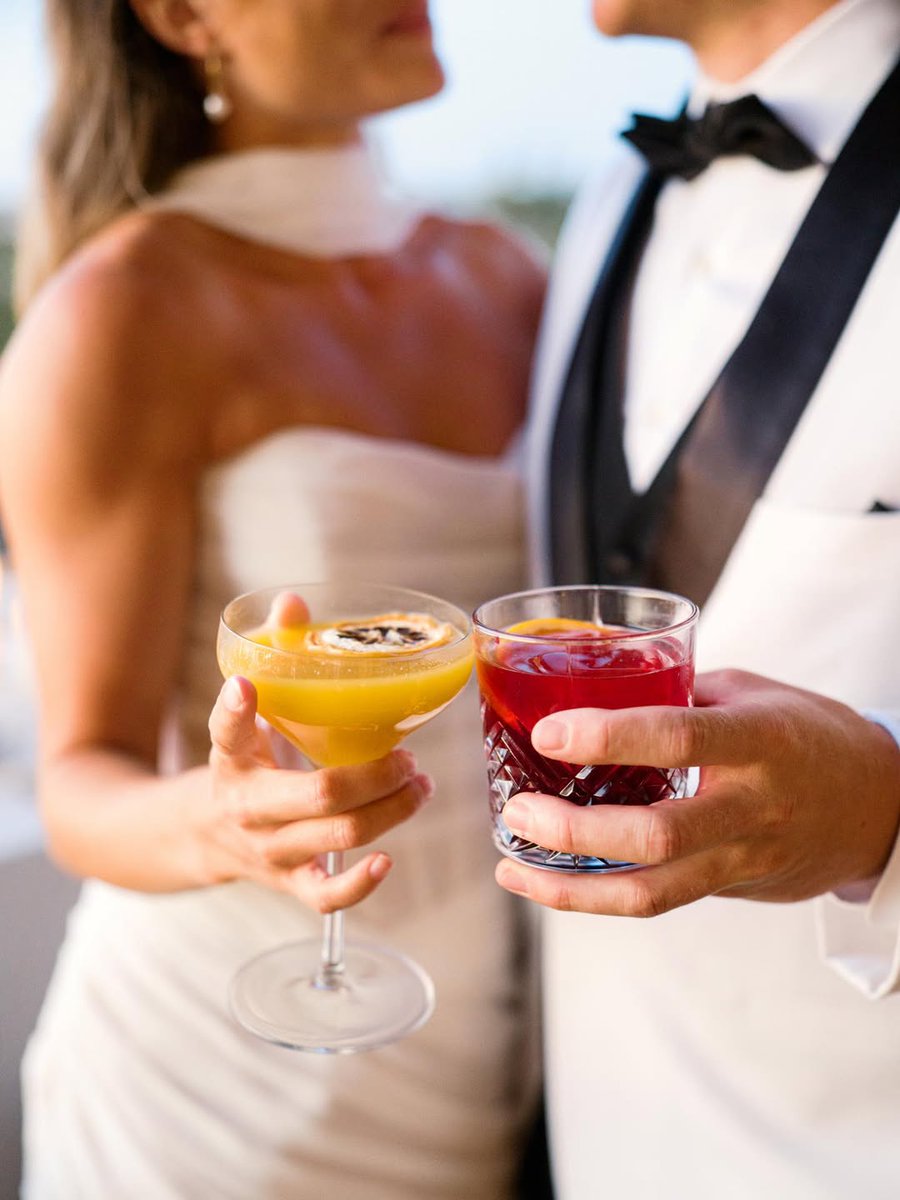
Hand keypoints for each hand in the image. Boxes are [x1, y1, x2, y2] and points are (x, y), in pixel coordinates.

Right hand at [200, 674, 431, 912]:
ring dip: (390, 811)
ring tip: (419, 786)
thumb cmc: (246, 763)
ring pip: (338, 836)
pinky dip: (360, 883)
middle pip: (319, 793)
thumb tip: (295, 608)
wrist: (206, 834)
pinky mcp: (289, 882)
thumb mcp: (249, 716)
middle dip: (375, 775)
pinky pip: (326, 896)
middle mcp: (249, 807)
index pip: (227, 733)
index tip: (245, 687)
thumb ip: (274, 661)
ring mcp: (271, 849)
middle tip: (406, 757)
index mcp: (233, 758)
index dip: (234, 711)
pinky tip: (388, 859)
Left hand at [495, 670, 899, 915]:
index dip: (607, 736)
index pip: (677, 736)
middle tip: (518, 812)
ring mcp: (744, 856)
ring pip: (651, 892)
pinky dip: (595, 898)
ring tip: (512, 867)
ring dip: (571, 887)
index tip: (549, 732)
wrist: (877, 805)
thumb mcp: (749, 692)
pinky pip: (658, 901)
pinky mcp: (731, 887)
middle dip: (575, 833)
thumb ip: (677, 693)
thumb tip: (590, 686)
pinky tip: (547, 885)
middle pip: (656, 836)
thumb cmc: (804, 733)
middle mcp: (752, 805)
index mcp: (758, 738)